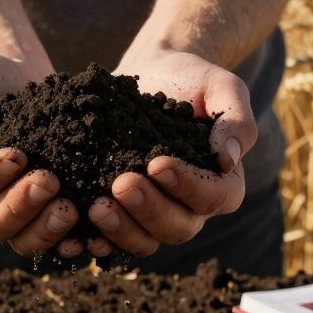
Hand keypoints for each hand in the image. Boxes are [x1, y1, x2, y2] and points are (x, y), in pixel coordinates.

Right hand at [0, 53, 83, 257]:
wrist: (19, 76)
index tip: (17, 155)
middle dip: (21, 206)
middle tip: (50, 180)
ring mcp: (11, 214)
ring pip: (21, 240)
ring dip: (45, 230)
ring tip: (70, 209)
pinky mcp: (42, 213)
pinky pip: (52, 240)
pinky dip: (69, 241)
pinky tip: (88, 231)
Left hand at [87, 49, 257, 256]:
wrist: (152, 71)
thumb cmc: (192, 79)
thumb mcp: (221, 86)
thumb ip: (235, 119)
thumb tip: (228, 160)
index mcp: (222, 182)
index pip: (214, 197)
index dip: (188, 186)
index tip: (157, 162)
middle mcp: (190, 207)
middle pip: (178, 228)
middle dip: (148, 209)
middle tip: (120, 184)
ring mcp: (154, 214)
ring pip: (145, 240)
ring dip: (121, 229)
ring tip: (96, 206)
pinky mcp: (122, 212)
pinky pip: (112, 240)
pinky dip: (96, 240)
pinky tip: (76, 232)